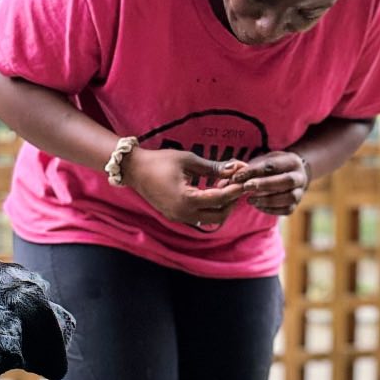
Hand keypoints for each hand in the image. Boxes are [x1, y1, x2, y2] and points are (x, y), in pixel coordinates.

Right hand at [124, 147, 244, 230]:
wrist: (134, 170)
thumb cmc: (160, 161)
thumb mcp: (188, 160)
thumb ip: (213, 167)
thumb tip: (235, 167)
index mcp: (186, 199)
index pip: (220, 199)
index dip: (235, 190)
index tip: (245, 180)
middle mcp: (183, 213)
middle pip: (219, 216)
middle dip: (231, 202)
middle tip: (235, 185)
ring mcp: (178, 217)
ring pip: (210, 219)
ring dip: (220, 206)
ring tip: (222, 187)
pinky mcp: (175, 216)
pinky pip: (199, 216)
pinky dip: (209, 207)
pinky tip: (210, 191)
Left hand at [232, 150, 311, 215]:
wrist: (292, 174)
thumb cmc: (271, 167)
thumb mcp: (261, 160)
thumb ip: (245, 166)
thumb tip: (228, 169)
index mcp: (292, 161)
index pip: (272, 165)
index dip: (253, 171)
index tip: (237, 176)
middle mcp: (299, 176)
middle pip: (286, 181)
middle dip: (265, 184)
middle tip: (246, 187)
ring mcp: (300, 192)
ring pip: (289, 197)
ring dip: (268, 199)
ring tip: (250, 199)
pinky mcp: (295, 205)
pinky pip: (286, 210)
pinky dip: (271, 209)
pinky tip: (258, 205)